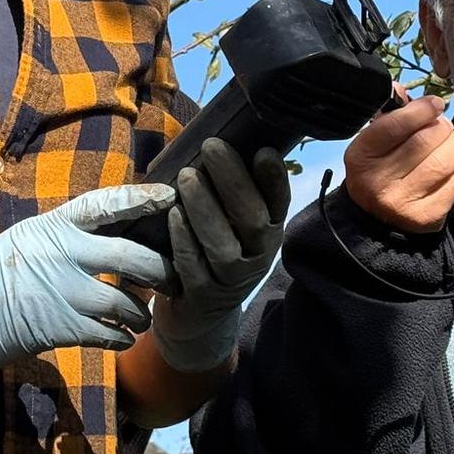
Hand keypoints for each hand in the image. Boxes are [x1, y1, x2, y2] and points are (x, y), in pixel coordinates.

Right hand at [0, 184, 175, 381]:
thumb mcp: (26, 242)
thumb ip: (65, 238)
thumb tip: (114, 234)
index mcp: (51, 226)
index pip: (104, 204)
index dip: (140, 199)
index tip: (169, 196)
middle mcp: (58, 253)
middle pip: (128, 256)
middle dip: (160, 269)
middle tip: (176, 278)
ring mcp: (57, 291)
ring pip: (123, 301)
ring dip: (140, 313)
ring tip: (144, 318)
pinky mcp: (54, 328)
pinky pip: (106, 334)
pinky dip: (121, 338)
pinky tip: (124, 339)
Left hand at [151, 140, 292, 373]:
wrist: (199, 317)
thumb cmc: (211, 252)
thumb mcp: (230, 223)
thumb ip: (229, 190)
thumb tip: (214, 137)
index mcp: (269, 232)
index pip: (279, 204)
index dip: (275, 179)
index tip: (262, 150)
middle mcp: (258, 257)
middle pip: (253, 221)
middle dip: (233, 181)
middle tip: (212, 146)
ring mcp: (232, 281)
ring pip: (224, 246)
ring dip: (205, 208)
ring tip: (187, 176)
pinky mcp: (204, 299)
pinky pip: (194, 268)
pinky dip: (184, 240)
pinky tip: (174, 215)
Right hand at [342, 90, 453, 233]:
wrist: (374, 221)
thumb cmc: (377, 171)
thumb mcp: (372, 144)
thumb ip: (388, 116)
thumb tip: (401, 88)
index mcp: (361, 156)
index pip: (395, 125)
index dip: (421, 109)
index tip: (436, 104)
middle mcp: (378, 181)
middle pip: (424, 141)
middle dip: (443, 126)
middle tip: (445, 125)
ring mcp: (403, 202)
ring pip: (443, 162)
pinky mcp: (426, 218)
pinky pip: (453, 184)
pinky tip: (453, 167)